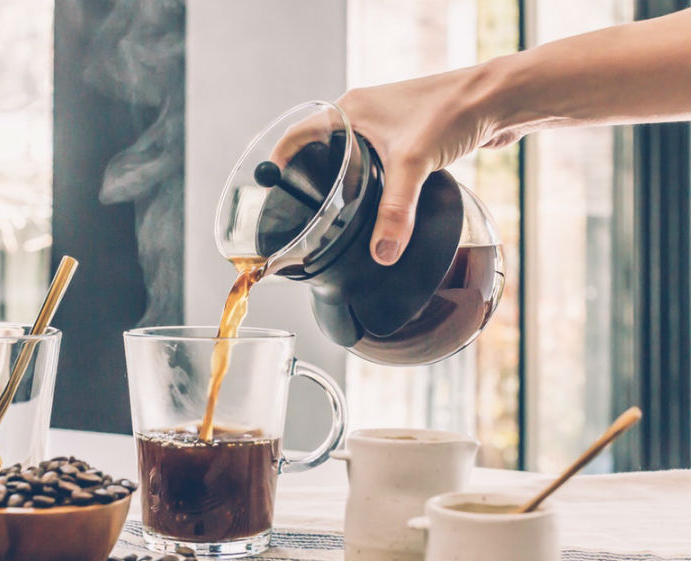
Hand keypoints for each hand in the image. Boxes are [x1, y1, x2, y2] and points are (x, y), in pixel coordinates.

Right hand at [272, 65, 516, 265]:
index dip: (279, 162)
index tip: (269, 190)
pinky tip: (377, 205)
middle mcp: (363, 115)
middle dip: (311, 179)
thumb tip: (381, 254)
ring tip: (335, 215)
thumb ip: (395, 213)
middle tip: (304, 212)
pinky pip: (378, 163)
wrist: (499, 98)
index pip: (298, 136)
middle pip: (321, 150)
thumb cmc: (453, 110)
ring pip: (351, 158)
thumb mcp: (414, 165)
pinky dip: (372, 183)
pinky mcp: (409, 137)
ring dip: (343, 183)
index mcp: (349, 110)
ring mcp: (386, 126)